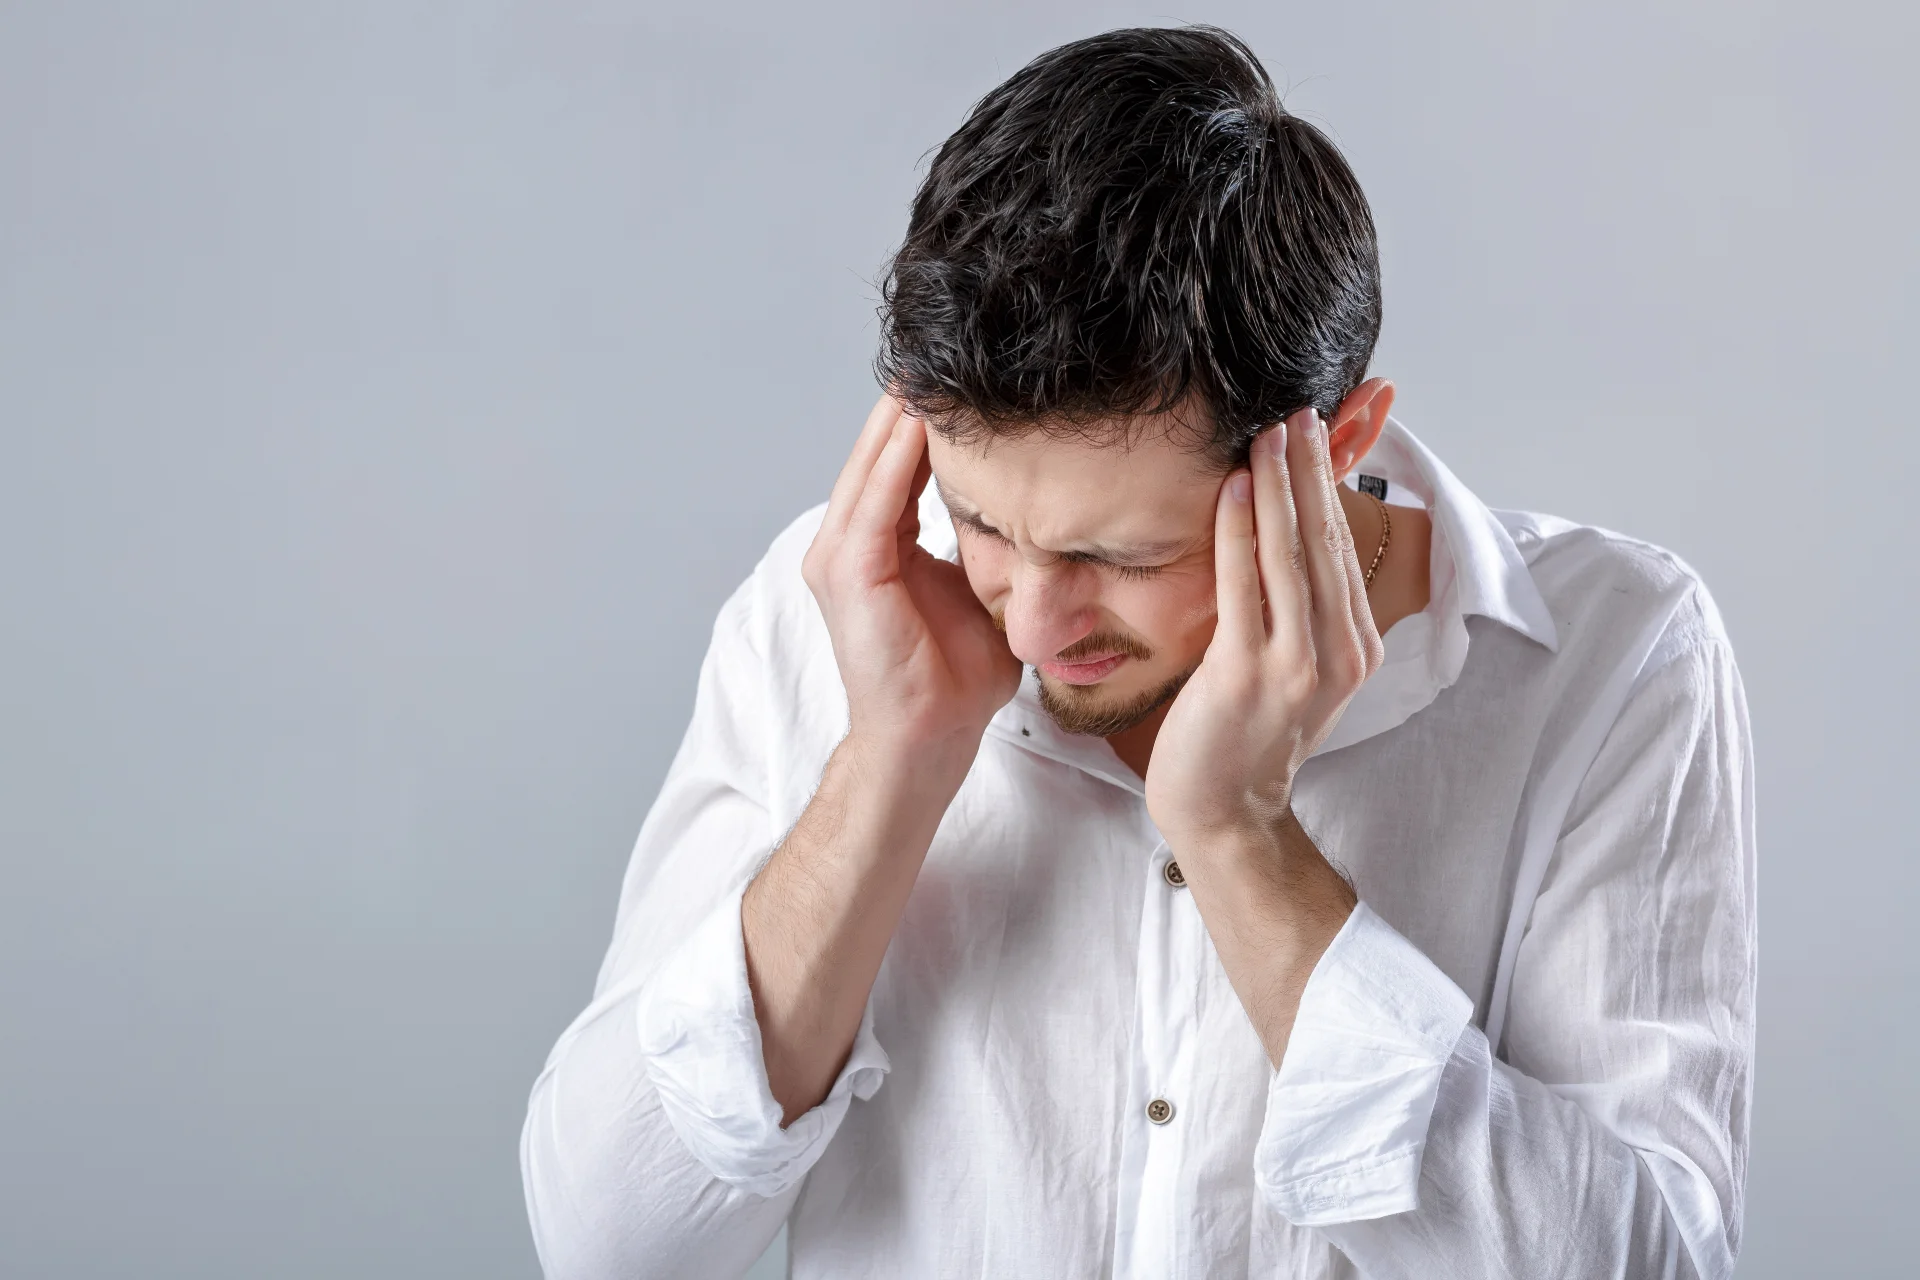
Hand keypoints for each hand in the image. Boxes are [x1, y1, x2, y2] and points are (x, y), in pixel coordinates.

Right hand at [802, 394, 1021, 775]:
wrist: (927, 740)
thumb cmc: (954, 683)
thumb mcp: (978, 596)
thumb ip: (988, 551)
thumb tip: (1040, 518)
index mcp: (875, 546)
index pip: (900, 466)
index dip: (932, 421)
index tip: (971, 377)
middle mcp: (846, 542)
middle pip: (881, 453)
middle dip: (913, 402)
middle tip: (948, 346)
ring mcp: (839, 555)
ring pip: (875, 464)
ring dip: (905, 414)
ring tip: (936, 364)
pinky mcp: (849, 571)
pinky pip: (878, 499)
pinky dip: (899, 456)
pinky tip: (926, 418)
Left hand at [1144, 407, 1385, 850]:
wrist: (1223, 810)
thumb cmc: (1246, 732)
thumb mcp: (1292, 662)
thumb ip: (1301, 603)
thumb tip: (1292, 530)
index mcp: (1356, 645)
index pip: (1343, 546)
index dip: (1330, 483)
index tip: (1316, 429)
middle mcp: (1338, 652)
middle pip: (1326, 539)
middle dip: (1310, 468)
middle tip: (1295, 409)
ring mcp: (1297, 664)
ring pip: (1291, 554)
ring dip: (1278, 485)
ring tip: (1268, 432)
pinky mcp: (1246, 674)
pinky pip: (1245, 587)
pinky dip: (1239, 531)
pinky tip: (1231, 488)